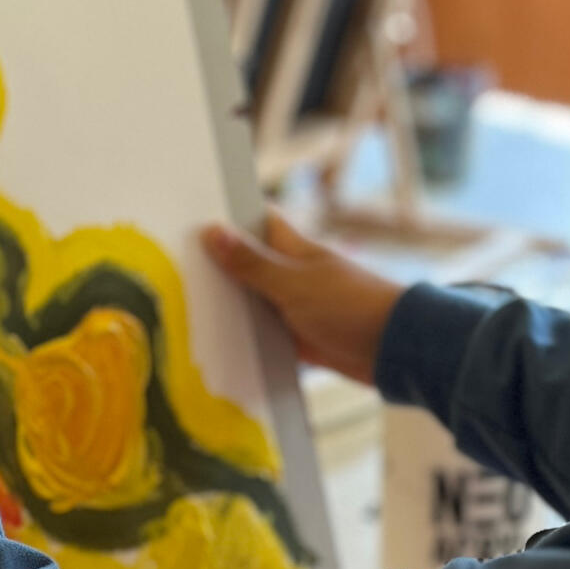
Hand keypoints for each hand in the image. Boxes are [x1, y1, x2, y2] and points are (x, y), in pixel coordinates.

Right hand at [204, 211, 401, 384]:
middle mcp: (294, 274)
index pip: (258, 221)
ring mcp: (297, 307)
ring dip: (231, 307)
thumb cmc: (349, 305)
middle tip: (176, 268)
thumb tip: (211, 230)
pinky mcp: (300, 338)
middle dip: (220, 267)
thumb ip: (252, 263)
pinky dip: (248, 338)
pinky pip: (266, 334)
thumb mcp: (294, 283)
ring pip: (255, 301)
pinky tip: (218, 346)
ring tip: (185, 308)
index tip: (191, 218)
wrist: (394, 350)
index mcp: (295, 248)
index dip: (229, 218)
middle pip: (249, 264)